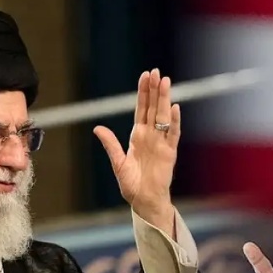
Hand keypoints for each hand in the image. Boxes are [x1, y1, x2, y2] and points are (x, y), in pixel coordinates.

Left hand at [93, 68, 179, 225]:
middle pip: (154, 108)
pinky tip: (175, 108)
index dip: (143, 93)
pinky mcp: (170, 152)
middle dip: (155, 90)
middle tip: (156, 72)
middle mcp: (151, 136)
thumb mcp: (118, 163)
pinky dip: (175, 121)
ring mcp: (162, 142)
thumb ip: (110, 144)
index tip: (145, 76)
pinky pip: (173, 134)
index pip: (141, 109)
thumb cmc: (132, 184)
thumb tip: (98, 127)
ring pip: (164, 116)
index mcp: (138, 136)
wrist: (144, 200)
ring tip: (165, 82)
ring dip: (165, 99)